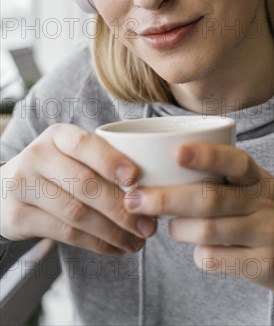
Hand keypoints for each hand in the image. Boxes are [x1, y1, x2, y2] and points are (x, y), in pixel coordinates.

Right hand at [0, 124, 156, 253]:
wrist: (5, 189)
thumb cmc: (57, 170)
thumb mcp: (73, 155)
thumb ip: (103, 162)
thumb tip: (150, 189)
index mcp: (57, 135)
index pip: (85, 144)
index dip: (111, 161)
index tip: (136, 178)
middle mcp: (37, 156)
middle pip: (85, 184)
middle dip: (121, 208)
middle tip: (149, 225)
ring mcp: (24, 186)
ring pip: (76, 213)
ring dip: (113, 231)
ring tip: (137, 241)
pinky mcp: (17, 216)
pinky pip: (65, 233)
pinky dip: (96, 243)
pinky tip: (115, 247)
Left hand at [125, 142, 273, 296]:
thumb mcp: (259, 187)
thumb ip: (224, 180)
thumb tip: (167, 172)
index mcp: (257, 178)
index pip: (233, 160)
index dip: (205, 156)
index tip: (176, 153)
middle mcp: (262, 202)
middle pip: (208, 199)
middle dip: (165, 199)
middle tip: (134, 199)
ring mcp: (266, 234)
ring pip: (207, 231)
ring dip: (178, 230)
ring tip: (170, 229)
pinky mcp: (265, 264)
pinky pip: (217, 259)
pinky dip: (200, 255)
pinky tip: (202, 250)